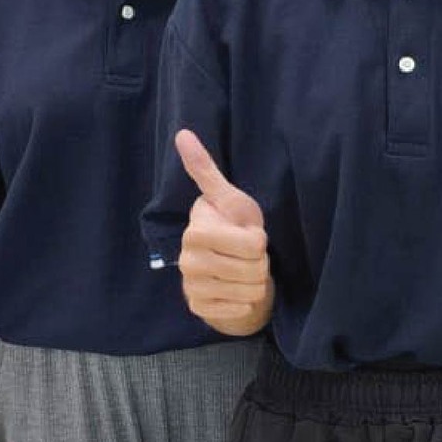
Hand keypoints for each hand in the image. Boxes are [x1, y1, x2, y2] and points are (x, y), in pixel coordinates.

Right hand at [175, 130, 272, 337]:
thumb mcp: (229, 199)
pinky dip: (246, 301)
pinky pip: (239, 308)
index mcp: (196, 231)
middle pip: (254, 269)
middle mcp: (187, 260)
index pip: (253, 244)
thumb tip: (182, 133)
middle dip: (258, 263)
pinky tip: (236, 291)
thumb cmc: (233, 228)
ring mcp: (191, 286)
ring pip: (249, 290)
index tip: (246, 234)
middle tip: (246, 256)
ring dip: (255, 282)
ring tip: (243, 271)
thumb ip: (206, 170)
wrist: (229, 268)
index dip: (259, 240)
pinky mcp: (199, 308)